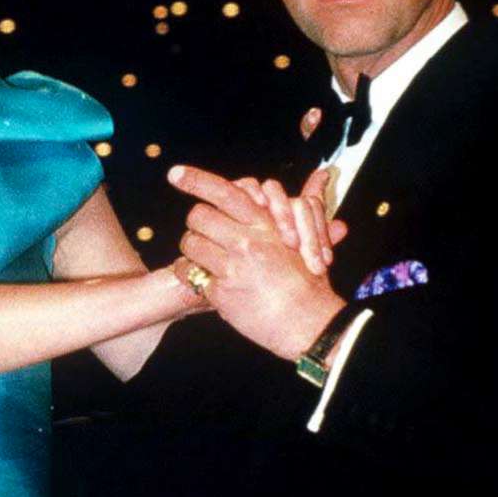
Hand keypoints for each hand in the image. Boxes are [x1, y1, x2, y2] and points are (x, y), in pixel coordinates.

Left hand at [169, 164, 345, 359]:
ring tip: (204, 257)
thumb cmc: (310, 282)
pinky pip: (190, 274)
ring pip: (190, 243)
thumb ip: (300, 210)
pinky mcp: (221, 292)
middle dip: (197, 222)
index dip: (197, 180)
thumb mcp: (308, 240)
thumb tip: (323, 174)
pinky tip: (200, 279)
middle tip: (204, 231)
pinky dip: (190, 275)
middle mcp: (246, 242)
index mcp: (266, 226)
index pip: (227, 193)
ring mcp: (231, 267)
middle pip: (199, 216)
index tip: (175, 173)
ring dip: (192, 249)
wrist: (308, 322)